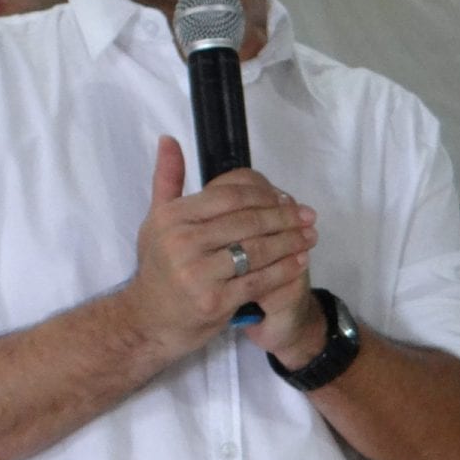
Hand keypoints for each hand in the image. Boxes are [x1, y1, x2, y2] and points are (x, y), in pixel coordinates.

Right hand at [123, 137, 316, 358]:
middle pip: (248, 221)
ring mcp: (198, 274)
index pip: (230, 195)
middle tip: (308, 215)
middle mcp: (183, 243)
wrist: (148, 320)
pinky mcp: (214, 301)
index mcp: (173, 217)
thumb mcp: (156, 220)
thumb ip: (167, 179)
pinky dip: (284, 269)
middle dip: (285, 218)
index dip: (265, 195)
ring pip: (257, 250)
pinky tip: (300, 261)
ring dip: (291, 242)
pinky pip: (259, 280)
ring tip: (310, 236)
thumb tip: (169, 138)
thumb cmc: (160, 267)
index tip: (287, 198)